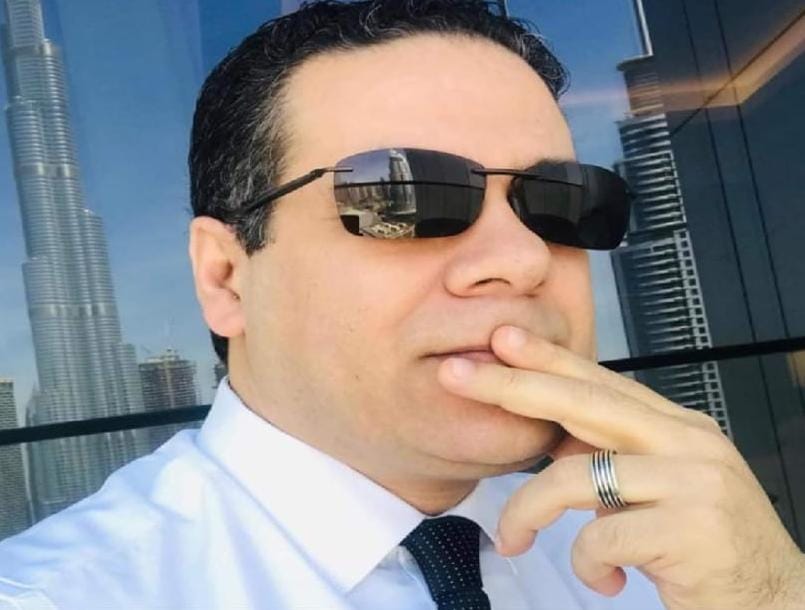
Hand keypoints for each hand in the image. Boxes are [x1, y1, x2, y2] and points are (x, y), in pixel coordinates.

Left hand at [437, 325, 804, 609]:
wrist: (778, 602)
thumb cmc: (710, 545)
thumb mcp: (662, 487)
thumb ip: (614, 456)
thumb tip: (555, 438)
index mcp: (677, 426)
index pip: (599, 381)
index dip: (546, 357)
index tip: (499, 339)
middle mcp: (686, 442)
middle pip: (582, 401)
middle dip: (511, 386)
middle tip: (457, 375)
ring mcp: (691, 481)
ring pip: (575, 475)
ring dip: (528, 510)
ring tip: (512, 540)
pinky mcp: (690, 529)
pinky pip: (600, 536)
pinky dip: (588, 563)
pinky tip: (608, 579)